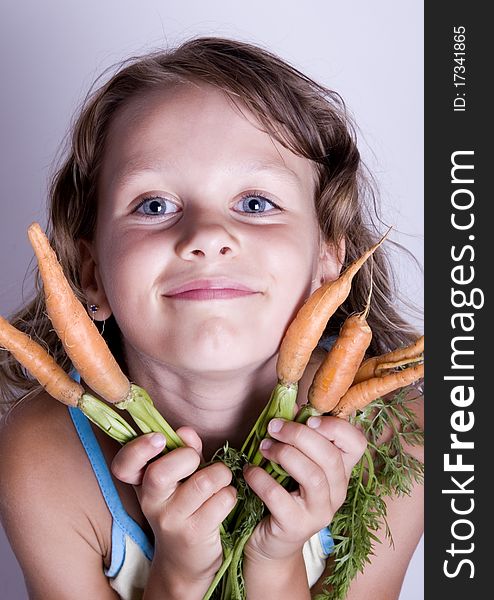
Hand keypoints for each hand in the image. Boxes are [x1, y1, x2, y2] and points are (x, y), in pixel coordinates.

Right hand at [111, 427, 236, 593]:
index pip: (124, 465)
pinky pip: (221, 500)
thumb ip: (183, 450)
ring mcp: (171, 521)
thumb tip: (185, 432)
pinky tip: (225, 499)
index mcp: (142, 484)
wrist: (185, 562)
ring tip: (221, 479)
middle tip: (198, 462)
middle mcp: (151, 503)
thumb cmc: (184, 506)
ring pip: (202, 483)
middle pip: (160, 473)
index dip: (138, 448)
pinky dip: (230, 494)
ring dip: (220, 474)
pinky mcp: (195, 534)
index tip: (159, 439)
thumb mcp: (179, 477)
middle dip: (188, 457)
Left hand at [243, 416, 366, 562]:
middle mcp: (337, 492)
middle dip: (300, 435)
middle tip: (274, 427)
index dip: (337, 427)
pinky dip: (262, 479)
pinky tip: (250, 471)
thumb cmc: (283, 492)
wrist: (271, 541)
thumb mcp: (293, 462)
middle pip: (331, 457)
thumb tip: (290, 405)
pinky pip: (280, 497)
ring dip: (284, 454)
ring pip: (313, 476)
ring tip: (262, 447)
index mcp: (340, 471)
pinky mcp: (297, 527)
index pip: (357, 444)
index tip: (309, 419)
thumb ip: (296, 437)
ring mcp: (320, 512)